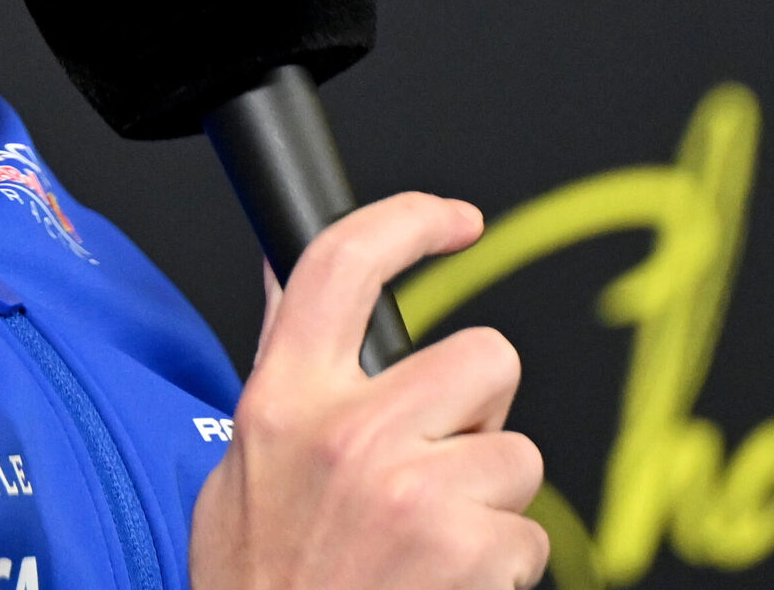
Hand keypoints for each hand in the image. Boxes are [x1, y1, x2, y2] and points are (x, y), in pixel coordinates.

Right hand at [188, 193, 546, 589]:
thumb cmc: (262, 583)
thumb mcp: (241, 464)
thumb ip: (281, 366)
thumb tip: (295, 276)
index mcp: (284, 400)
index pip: (342, 264)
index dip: (409, 220)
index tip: (452, 220)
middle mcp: (350, 433)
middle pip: (483, 355)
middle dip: (479, 408)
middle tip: (436, 457)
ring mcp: (414, 490)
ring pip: (517, 452)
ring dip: (490, 500)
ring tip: (428, 541)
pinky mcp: (469, 549)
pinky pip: (532, 533)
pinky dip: (501, 565)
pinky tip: (444, 583)